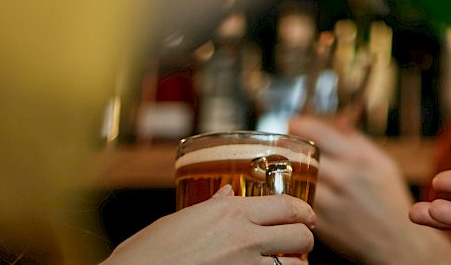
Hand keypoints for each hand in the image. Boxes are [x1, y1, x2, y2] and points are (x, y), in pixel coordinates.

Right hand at [103, 185, 313, 264]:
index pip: (286, 207)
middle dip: (305, 239)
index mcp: (229, 214)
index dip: (304, 212)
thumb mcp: (177, 221)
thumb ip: (210, 207)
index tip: (307, 216)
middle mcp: (243, 239)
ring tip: (289, 264)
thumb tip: (228, 193)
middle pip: (299, 235)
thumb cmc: (143, 254)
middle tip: (300, 242)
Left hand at [289, 114, 450, 264]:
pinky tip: (295, 191)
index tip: (294, 122)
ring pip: (296, 178)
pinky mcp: (320, 223)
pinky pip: (297, 202)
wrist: (396, 241)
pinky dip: (293, 194)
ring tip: (287, 166)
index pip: (319, 132)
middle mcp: (344, 178)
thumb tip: (338, 123)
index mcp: (360, 159)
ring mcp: (330, 202)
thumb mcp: (383, 164)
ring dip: (288, 171)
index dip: (301, 124)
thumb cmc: (391, 201)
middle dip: (291, 147)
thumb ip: (359, 143)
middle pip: (302, 154)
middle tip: (286, 144)